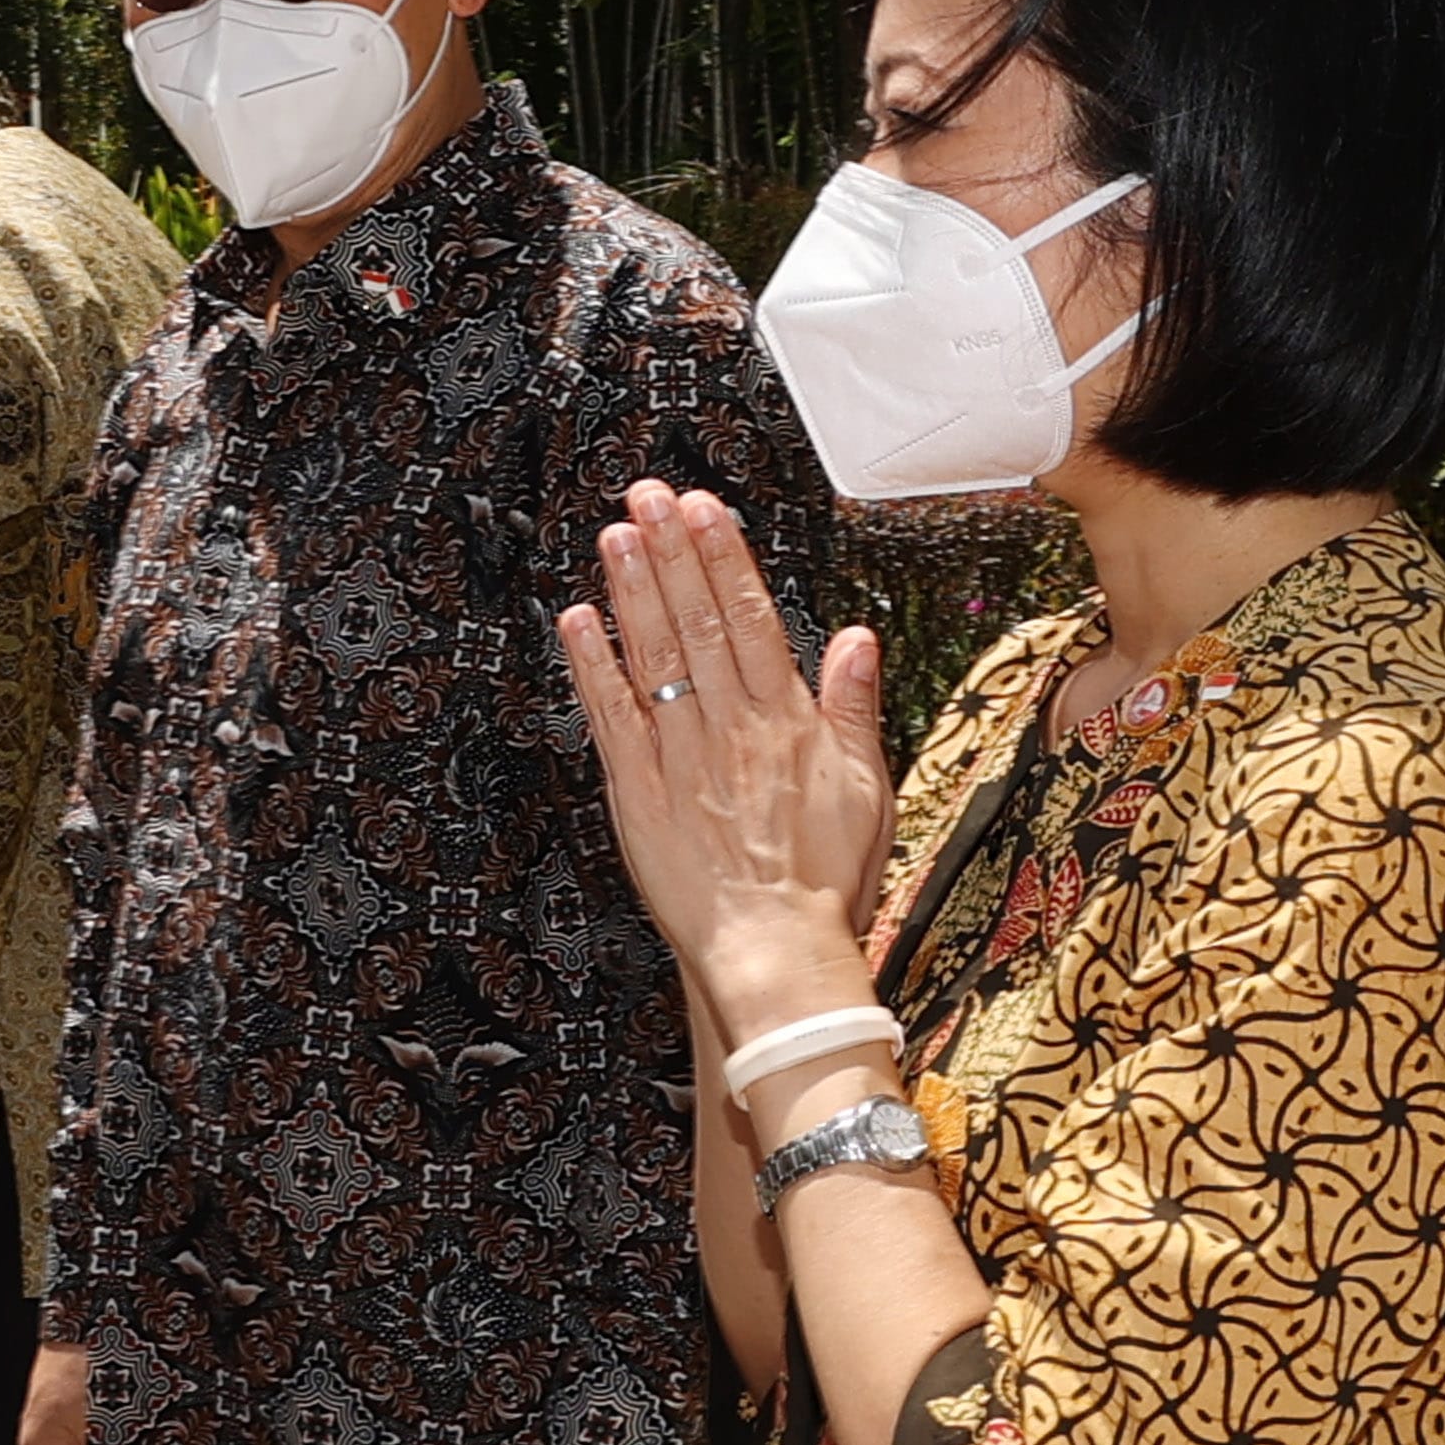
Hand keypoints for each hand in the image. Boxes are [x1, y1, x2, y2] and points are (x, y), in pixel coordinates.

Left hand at [560, 481, 891, 1049]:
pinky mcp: (637, 792)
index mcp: (786, 719)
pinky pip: (611, 717)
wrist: (775, 949)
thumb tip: (856, 637)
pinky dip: (593, 666)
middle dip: (673, 552)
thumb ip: (853, 705)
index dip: (726, 558)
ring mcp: (680, 755)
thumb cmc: (822, 879)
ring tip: (618, 534)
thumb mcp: (866, 786)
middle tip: (650, 495)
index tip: (708, 509)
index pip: (751, 618)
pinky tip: (578, 620)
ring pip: (654, 656)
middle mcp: (731, 726)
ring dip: (634, 589)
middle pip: (697, 621)